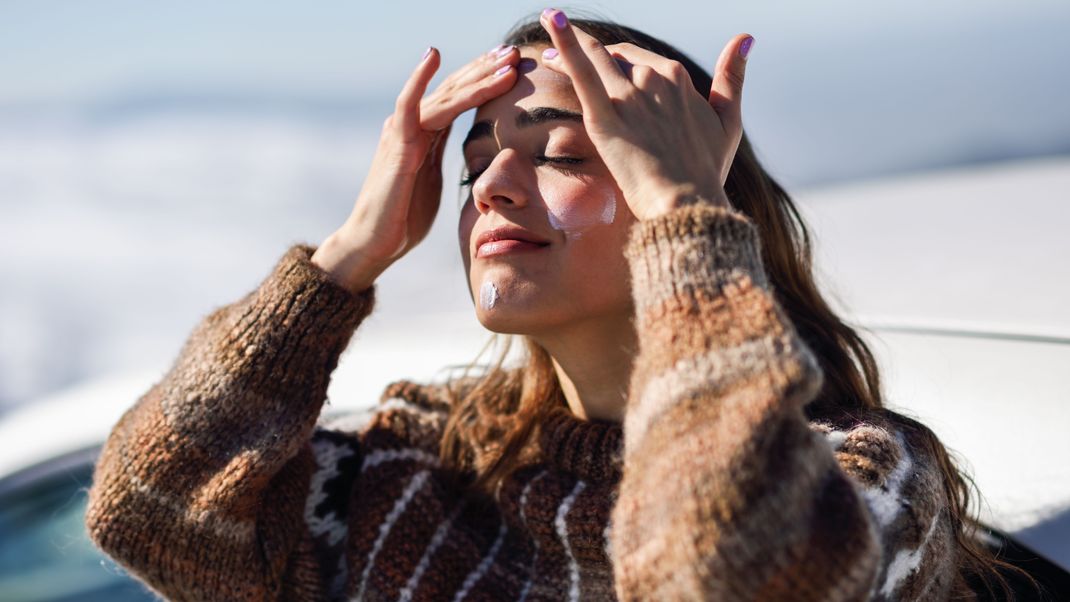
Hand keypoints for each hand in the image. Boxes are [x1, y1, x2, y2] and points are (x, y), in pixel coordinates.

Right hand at [312, 45, 520, 291]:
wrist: (375, 242)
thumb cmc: (404, 218)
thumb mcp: (433, 181)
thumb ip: (444, 159)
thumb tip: (470, 157)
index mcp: (426, 133)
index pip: (460, 98)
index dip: (485, 80)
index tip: (513, 65)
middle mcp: (413, 125)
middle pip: (455, 88)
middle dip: (486, 69)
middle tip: (515, 51)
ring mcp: (403, 132)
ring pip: (445, 96)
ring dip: (477, 77)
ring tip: (505, 60)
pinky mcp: (396, 145)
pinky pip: (408, 105)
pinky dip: (419, 79)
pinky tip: (433, 55)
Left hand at [538, 9, 751, 219]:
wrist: (687, 203)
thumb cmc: (707, 171)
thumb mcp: (728, 121)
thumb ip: (733, 77)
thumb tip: (745, 38)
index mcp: (678, 78)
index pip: (640, 60)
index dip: (619, 59)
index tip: (603, 62)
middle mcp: (653, 79)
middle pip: (614, 58)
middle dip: (590, 53)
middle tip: (559, 53)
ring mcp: (628, 96)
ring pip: (594, 58)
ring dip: (567, 43)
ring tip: (547, 36)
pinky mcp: (605, 117)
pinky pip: (582, 71)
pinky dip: (566, 43)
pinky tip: (552, 19)